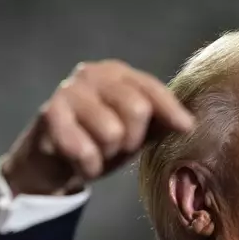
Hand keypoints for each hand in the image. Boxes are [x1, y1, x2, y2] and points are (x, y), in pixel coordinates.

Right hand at [1, 59, 193, 195]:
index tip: (187, 128)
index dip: (171, 110)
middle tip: (121, 148)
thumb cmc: (99, 140)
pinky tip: (83, 164)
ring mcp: (69, 91)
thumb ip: (160, 122)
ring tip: (98, 153)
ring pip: (112, 132)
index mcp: (118, 73)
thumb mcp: (135, 131)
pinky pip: (84, 149)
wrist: (51, 159)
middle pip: (137, 109)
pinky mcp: (49, 114)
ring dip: (109, 154)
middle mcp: (93, 74)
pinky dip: (89, 166)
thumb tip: (189, 124)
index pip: (152, 88)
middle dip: (134, 139)